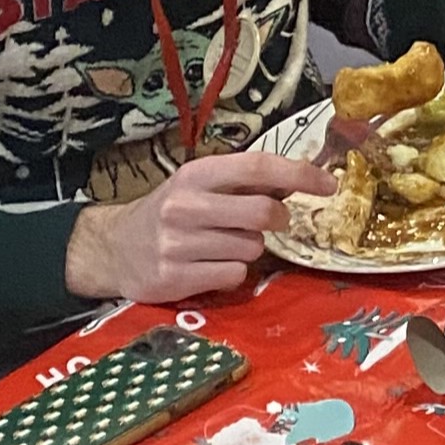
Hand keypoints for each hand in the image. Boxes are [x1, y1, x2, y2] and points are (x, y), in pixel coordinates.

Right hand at [64, 150, 333, 304]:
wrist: (114, 248)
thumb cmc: (171, 212)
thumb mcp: (201, 186)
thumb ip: (246, 182)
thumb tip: (305, 176)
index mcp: (196, 174)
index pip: (258, 166)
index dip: (299, 173)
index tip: (330, 184)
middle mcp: (184, 206)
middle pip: (262, 212)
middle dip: (278, 219)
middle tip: (270, 222)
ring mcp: (177, 244)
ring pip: (251, 248)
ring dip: (250, 248)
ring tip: (223, 244)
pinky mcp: (174, 278)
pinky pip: (234, 275)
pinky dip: (233, 272)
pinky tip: (210, 265)